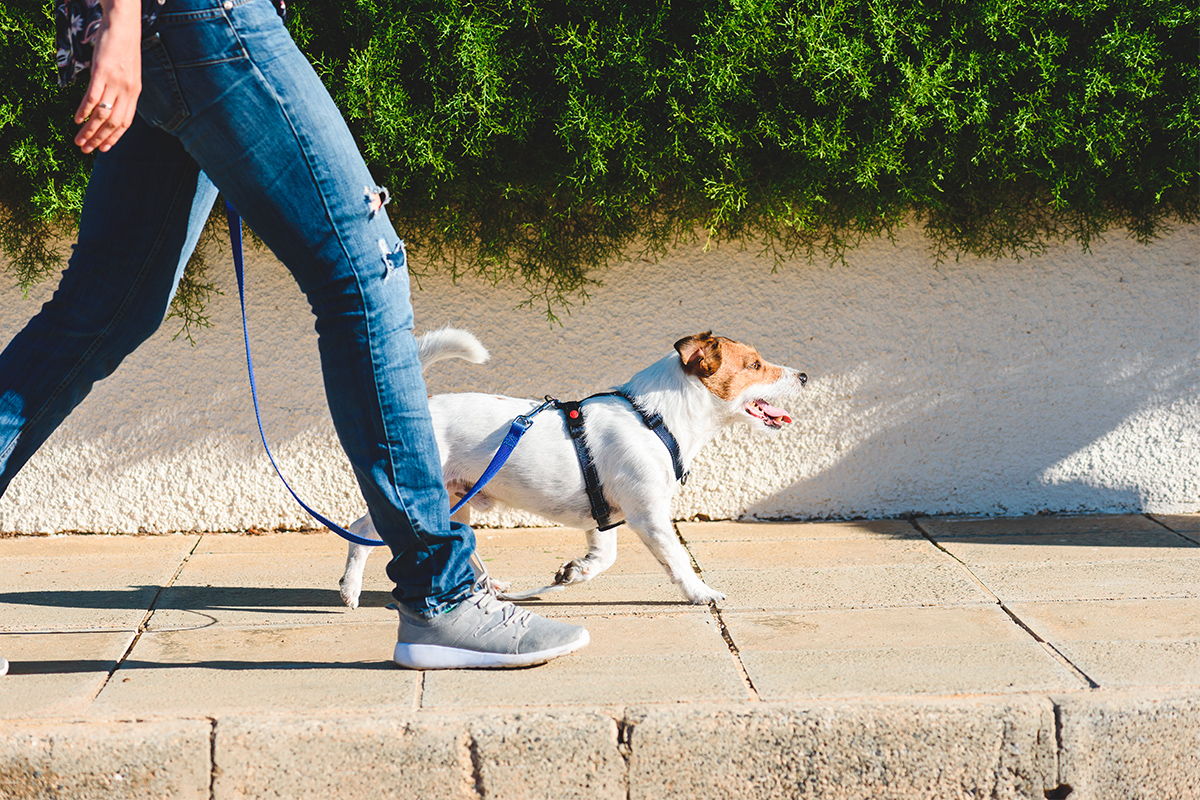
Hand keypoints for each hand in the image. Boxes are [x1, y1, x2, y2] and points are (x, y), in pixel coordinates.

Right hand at [74, 0, 141, 152]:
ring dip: (89, 130)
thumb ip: (123, 90)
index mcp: (135, 93)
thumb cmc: (124, 48)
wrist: (124, 25)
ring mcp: (115, 81)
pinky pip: (93, 96)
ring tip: (78, 140)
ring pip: (102, 114)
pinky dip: (84, 110)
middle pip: (113, 123)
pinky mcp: (102, 71)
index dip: (115, 138)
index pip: (126, 122)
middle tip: (86, 150)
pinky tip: (77, 119)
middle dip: (99, 139)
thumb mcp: (129, 73)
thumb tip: (113, 105)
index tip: (104, 149)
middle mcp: (127, 90)